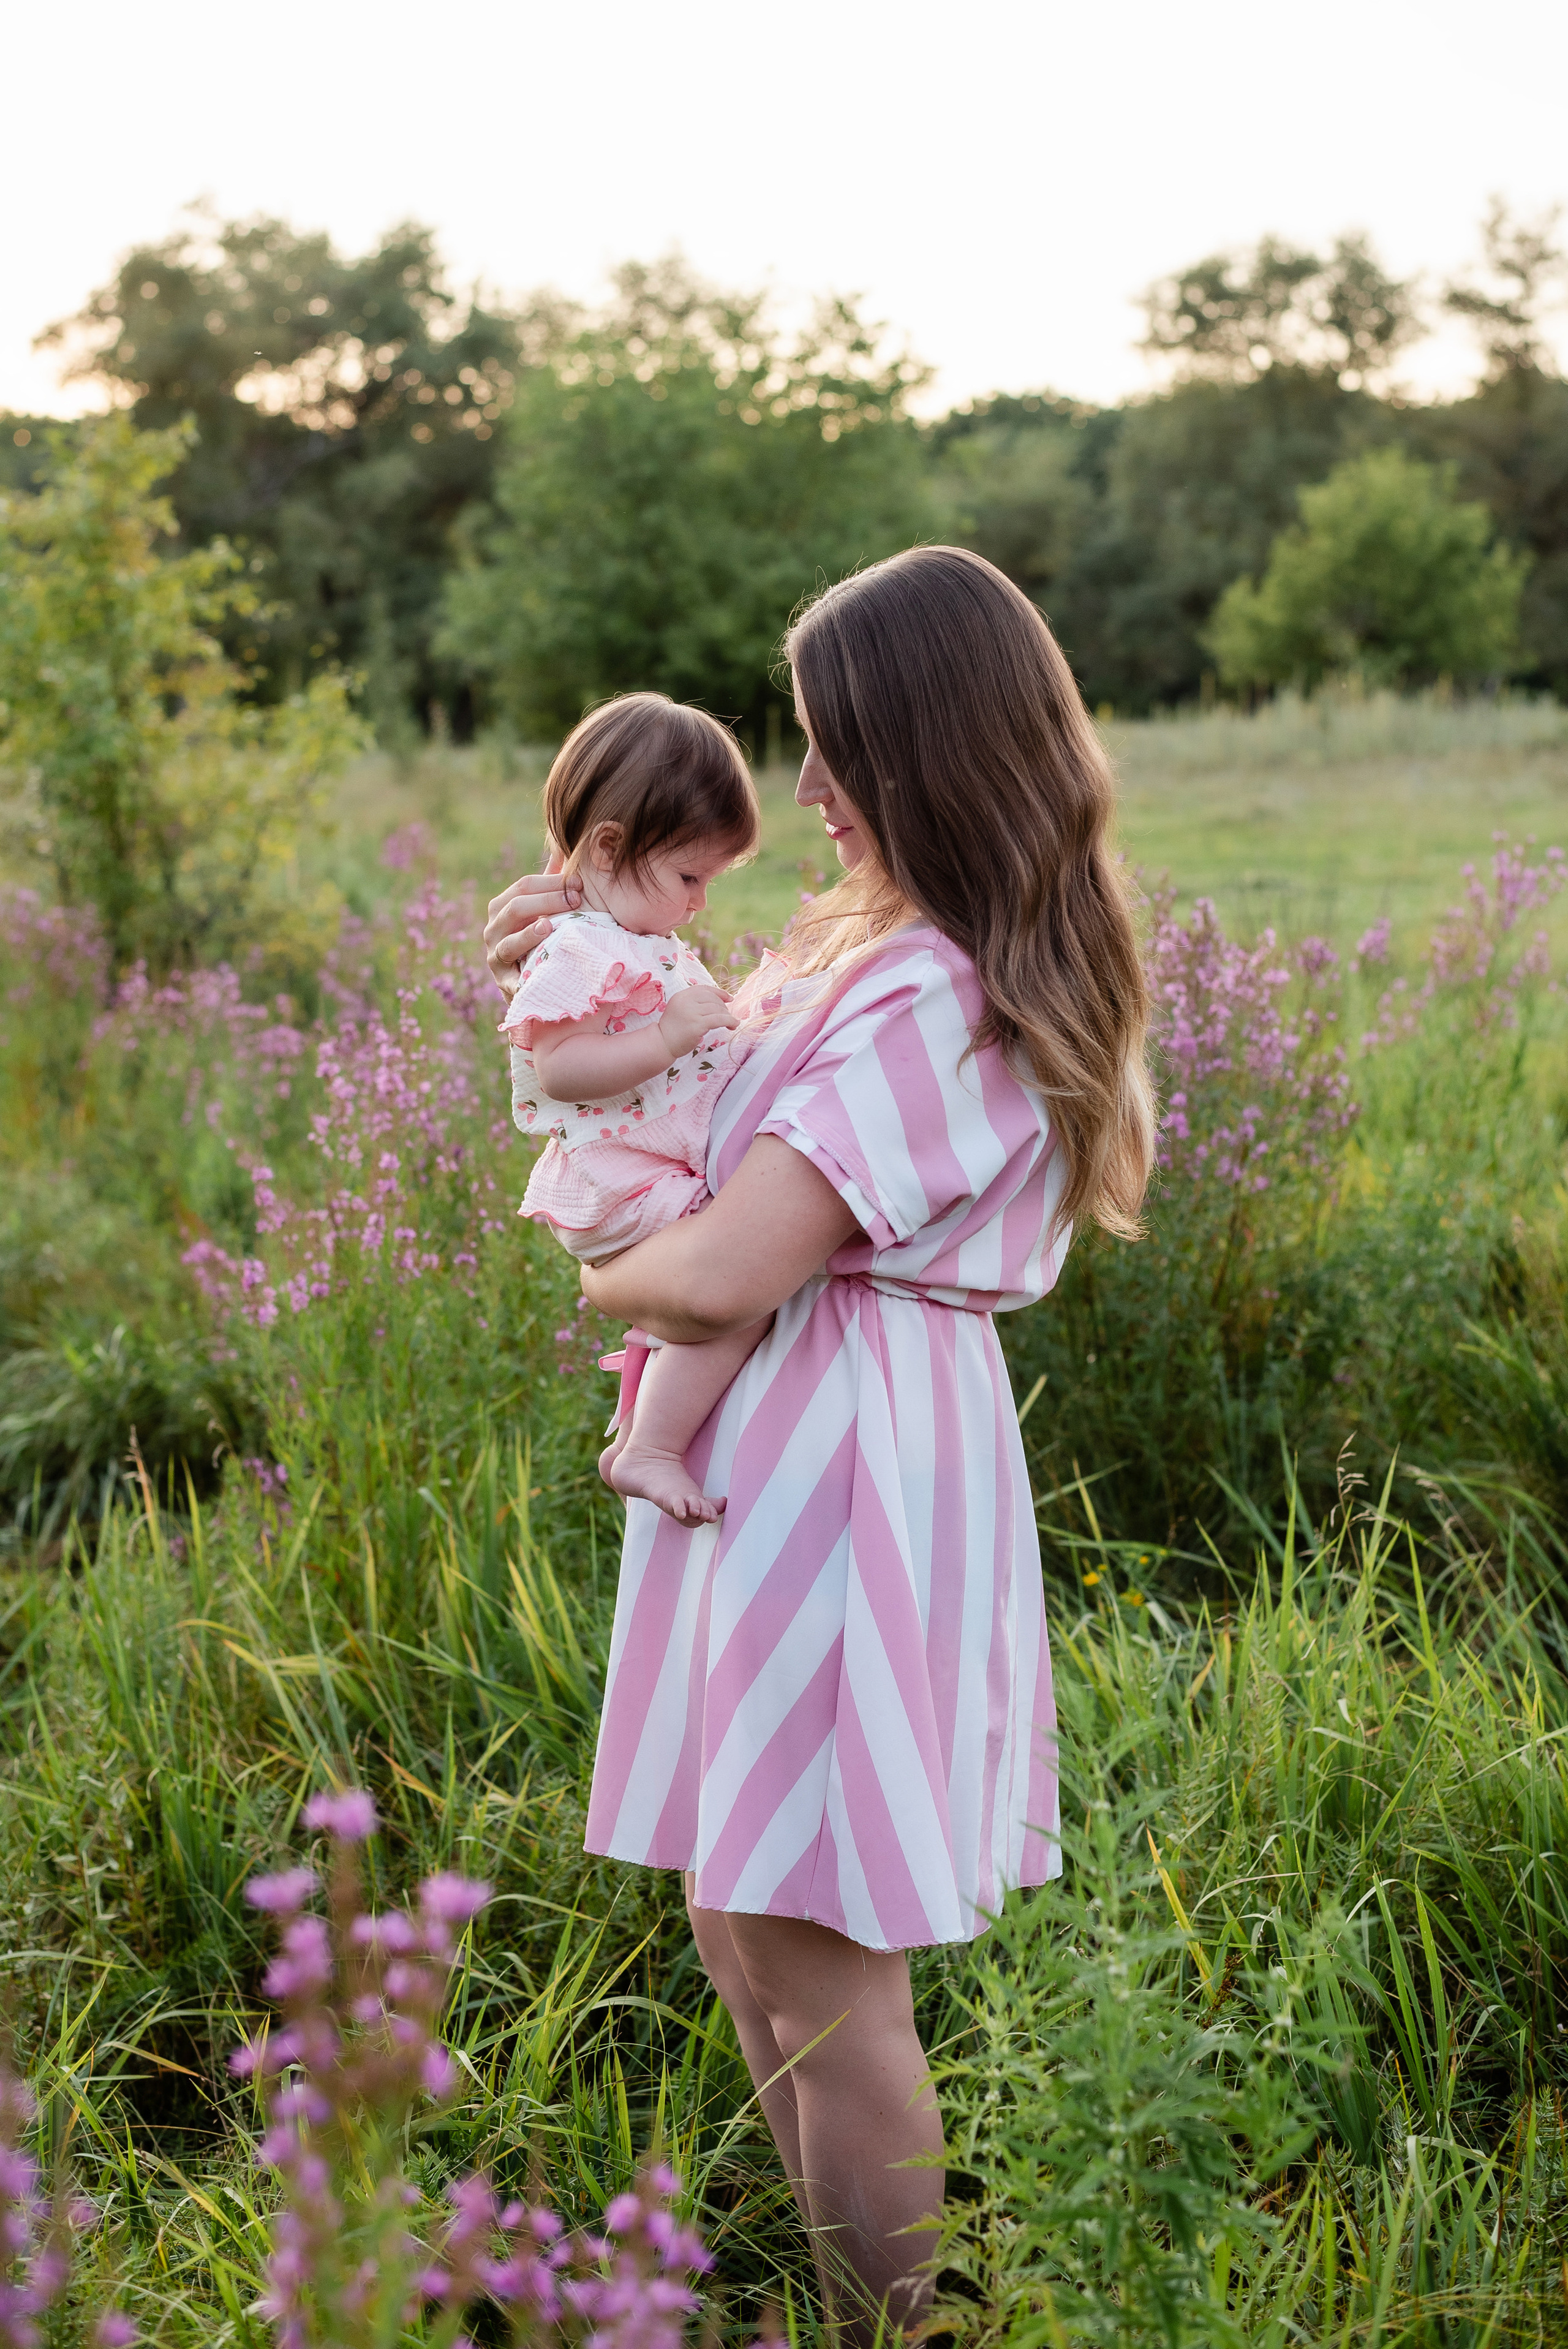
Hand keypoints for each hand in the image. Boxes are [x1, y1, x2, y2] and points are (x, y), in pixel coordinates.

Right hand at [483, 851, 581, 997]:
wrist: (533, 983)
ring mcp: (495, 956)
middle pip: (516, 908)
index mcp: (502, 906)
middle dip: (547, 901)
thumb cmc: (543, 939)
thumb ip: (551, 882)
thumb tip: (563, 847)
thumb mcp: (546, 909)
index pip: (524, 885)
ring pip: (508, 942)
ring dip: (529, 934)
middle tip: (576, 901)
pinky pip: (512, 977)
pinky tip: (540, 967)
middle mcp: (493, 929)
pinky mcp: (503, 983)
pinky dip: (524, 973)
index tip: (580, 883)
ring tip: (548, 927)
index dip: (552, 882)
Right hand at [657, 982, 735, 1060]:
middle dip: (723, 1007)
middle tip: (727, 1016)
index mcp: (681, 995)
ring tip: (732, 1023)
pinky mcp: (697, 1024)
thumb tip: (720, 1001)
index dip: (719, 992)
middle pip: (712, 998)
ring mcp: (691, 1012)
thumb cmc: (673, 1030)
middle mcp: (686, 1001)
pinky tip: (734, 1025)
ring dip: (728, 1015)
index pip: (704, 989)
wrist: (662, 1044)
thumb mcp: (680, 1009)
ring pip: (717, 1009)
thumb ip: (694, 1003)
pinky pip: (719, 1019)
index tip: (729, 998)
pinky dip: (730, 1021)